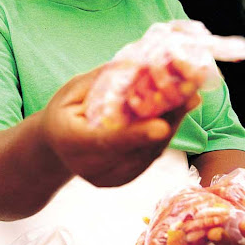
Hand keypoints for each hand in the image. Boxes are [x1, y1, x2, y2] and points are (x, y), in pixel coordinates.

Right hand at [41, 66, 200, 187]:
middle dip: (167, 120)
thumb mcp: (74, 90)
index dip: (135, 134)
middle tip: (190, 94)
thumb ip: (105, 81)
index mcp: (70, 140)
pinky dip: (164, 135)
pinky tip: (176, 113)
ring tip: (189, 97)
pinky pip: (148, 157)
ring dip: (171, 125)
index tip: (161, 126)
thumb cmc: (64, 111)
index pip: (106, 140)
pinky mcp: (121, 179)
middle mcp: (88, 166)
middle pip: (135, 147)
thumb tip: (141, 64)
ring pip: (148, 153)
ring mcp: (107, 177)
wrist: (55, 146)